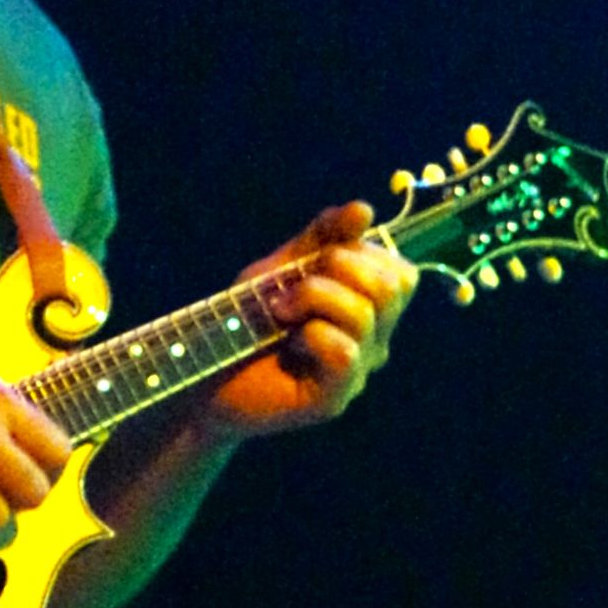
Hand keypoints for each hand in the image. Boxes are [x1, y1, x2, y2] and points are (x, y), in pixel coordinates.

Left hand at [203, 201, 417, 437]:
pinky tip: (288, 343)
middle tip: (293, 284)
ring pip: (364, 314)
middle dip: (338, 266)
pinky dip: (311, 334)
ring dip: (313, 297)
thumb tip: (365, 209)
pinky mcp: (334, 399)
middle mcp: (374, 342)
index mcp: (370, 310)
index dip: (361, 252)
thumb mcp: (284, 265)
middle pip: (392, 287)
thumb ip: (324, 236)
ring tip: (279, 311)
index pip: (402, 273)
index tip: (316, 260)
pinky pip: (344, 351)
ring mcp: (357, 373)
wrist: (205, 362)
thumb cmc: (248, 315)